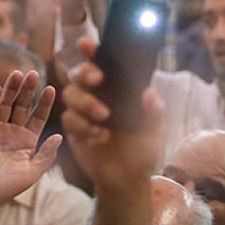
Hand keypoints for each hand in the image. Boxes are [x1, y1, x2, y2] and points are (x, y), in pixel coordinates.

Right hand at [0, 70, 62, 224]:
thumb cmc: (10, 186)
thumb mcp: (33, 171)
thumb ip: (46, 154)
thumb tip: (60, 136)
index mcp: (28, 139)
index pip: (38, 116)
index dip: (44, 103)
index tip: (51, 89)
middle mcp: (13, 131)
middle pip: (22, 105)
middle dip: (28, 90)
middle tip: (34, 73)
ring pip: (4, 105)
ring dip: (10, 90)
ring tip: (16, 74)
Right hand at [60, 53, 164, 193]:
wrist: (128, 179)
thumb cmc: (143, 148)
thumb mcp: (155, 131)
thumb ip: (154, 112)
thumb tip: (149, 93)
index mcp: (117, 87)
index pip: (102, 62)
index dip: (91, 50)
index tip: (88, 45)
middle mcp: (97, 94)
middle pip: (78, 73)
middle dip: (85, 72)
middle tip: (98, 79)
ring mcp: (83, 112)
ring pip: (70, 94)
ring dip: (86, 102)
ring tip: (105, 117)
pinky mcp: (74, 130)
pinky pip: (70, 120)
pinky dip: (84, 127)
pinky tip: (100, 137)